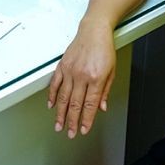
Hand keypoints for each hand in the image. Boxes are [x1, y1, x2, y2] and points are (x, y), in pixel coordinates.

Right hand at [48, 22, 115, 138]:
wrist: (94, 30)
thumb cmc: (104, 48)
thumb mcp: (112, 71)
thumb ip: (104, 91)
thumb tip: (101, 107)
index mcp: (96, 78)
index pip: (89, 105)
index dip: (86, 120)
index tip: (83, 129)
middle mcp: (81, 75)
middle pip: (75, 104)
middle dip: (72, 121)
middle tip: (70, 133)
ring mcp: (70, 70)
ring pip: (63, 97)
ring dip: (60, 113)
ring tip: (59, 125)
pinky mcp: (62, 66)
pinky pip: (55, 84)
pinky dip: (53, 96)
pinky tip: (52, 106)